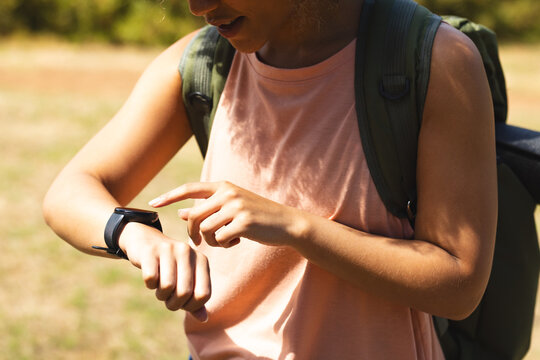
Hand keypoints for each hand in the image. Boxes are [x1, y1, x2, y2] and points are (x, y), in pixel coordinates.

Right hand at [118, 222, 210, 321]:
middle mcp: (188, 252)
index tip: (183, 304)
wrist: (147, 241)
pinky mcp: (150, 251)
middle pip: (184, 293)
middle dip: (173, 303)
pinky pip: (151, 279)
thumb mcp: (186, 279)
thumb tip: (204, 319)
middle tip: (167, 298)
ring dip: (161, 295)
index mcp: (202, 260)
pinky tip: (151, 278)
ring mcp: (169, 249)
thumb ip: (196, 299)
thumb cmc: (170, 267)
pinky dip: (149, 285)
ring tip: (160, 288)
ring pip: (167, 287)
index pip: (203, 295)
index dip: (191, 306)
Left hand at [149, 181, 305, 247]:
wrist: (286, 223)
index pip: (190, 188)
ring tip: (227, 240)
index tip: (152, 203)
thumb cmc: (257, 217)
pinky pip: (220, 239)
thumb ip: (206, 209)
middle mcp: (228, 193)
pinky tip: (237, 242)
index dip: (170, 196)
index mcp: (223, 186)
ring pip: (205, 230)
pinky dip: (225, 245)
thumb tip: (180, 212)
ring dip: (212, 241)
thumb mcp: (230, 209)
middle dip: (193, 233)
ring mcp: (236, 207)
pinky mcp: (243, 222)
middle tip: (201, 243)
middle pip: (194, 216)